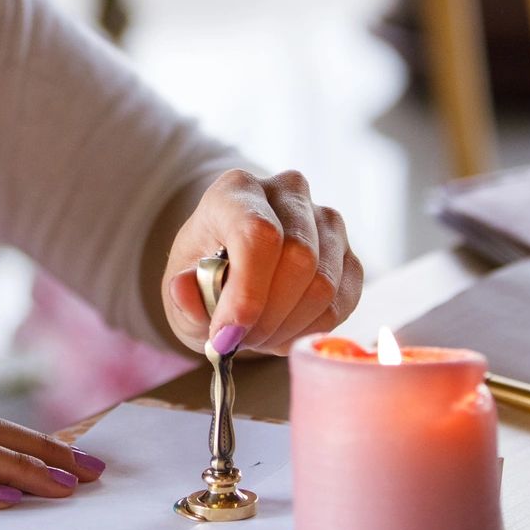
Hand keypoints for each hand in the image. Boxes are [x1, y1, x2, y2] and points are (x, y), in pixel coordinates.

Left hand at [160, 169, 362, 357]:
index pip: (259, 233)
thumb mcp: (180, 289)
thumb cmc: (205, 275)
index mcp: (237, 190)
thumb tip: (183, 289)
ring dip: (287, 326)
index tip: (227, 333)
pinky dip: (310, 329)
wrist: (235, 269)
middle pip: (299, 259)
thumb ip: (181, 295)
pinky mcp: (349, 254)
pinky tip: (283, 330)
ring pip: (323, 284)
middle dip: (266, 316)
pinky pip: (342, 302)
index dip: (247, 290)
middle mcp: (289, 193)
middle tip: (239, 340)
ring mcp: (326, 221)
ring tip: (257, 335)